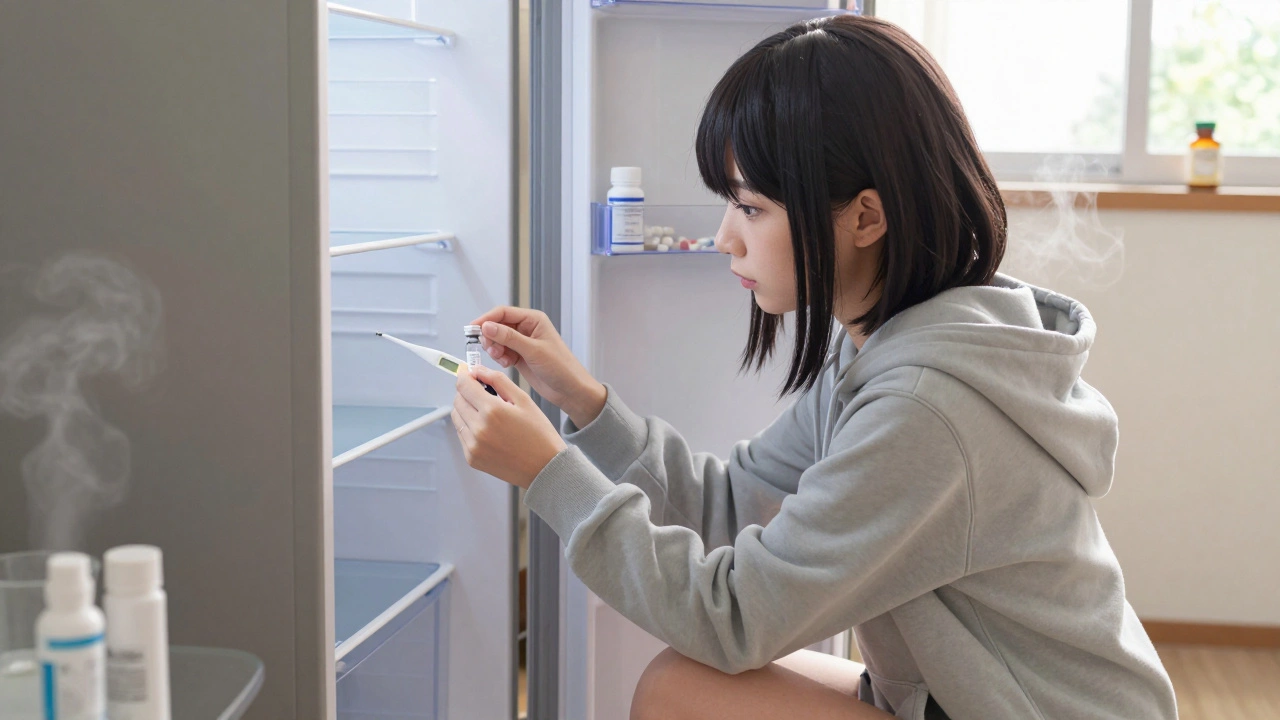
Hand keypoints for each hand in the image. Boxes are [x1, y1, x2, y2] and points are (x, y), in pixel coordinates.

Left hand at [451, 364, 566, 489]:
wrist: (544, 468)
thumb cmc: (539, 434)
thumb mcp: (524, 400)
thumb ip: (498, 380)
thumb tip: (478, 370)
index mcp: (492, 411)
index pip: (463, 385)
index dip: (465, 376)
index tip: (470, 375)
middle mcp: (478, 429)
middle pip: (457, 400)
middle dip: (467, 393)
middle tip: (483, 395)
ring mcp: (473, 446)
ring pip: (457, 417)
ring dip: (467, 410)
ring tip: (488, 414)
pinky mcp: (471, 458)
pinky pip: (462, 434)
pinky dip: (470, 428)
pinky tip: (489, 430)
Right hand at [471, 306, 606, 427]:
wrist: (570, 390)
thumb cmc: (561, 367)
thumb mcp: (533, 350)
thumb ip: (509, 337)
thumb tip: (487, 327)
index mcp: (533, 320)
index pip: (503, 313)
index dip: (486, 319)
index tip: (473, 329)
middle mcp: (526, 328)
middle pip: (497, 326)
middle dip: (490, 337)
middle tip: (491, 349)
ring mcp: (522, 343)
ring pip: (497, 340)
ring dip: (494, 349)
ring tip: (502, 359)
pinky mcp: (519, 356)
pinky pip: (501, 352)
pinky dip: (500, 357)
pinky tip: (507, 364)